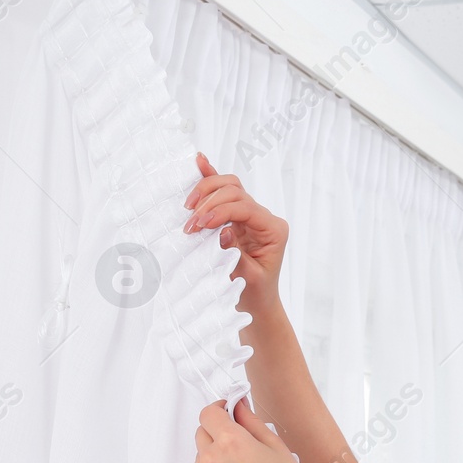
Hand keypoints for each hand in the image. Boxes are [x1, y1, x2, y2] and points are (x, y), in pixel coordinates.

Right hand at [183, 151, 287, 308]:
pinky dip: (211, 178)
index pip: (246, 208)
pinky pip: (225, 192)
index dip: (220, 211)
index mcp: (274, 229)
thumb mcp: (248, 278)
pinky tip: (200, 161)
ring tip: (189, 207)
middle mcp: (264, 218)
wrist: (258, 301)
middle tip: (190, 225)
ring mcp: (251, 215)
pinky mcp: (238, 216)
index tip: (200, 224)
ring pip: (230, 187)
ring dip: (207, 192)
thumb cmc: (256, 291)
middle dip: (209, 203)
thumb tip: (223, 232)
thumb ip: (236, 254)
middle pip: (236, 192)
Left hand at [186, 396, 326, 462]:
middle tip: (239, 448)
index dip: (218, 410)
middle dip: (217, 434)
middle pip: (201, 434)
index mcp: (231, 442)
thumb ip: (250, 421)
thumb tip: (236, 405)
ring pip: (199, 460)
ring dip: (213, 459)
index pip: (208, 414)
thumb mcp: (275, 445)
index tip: (226, 414)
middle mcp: (212, 462)